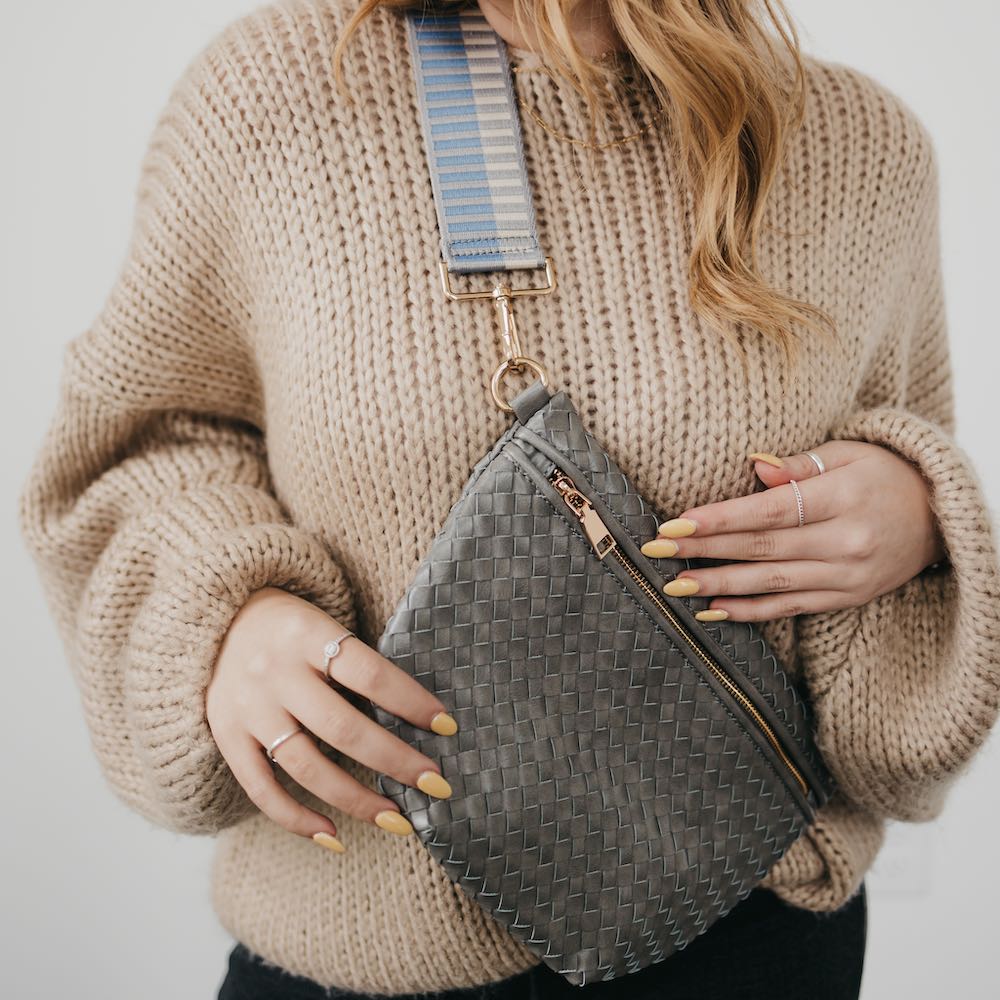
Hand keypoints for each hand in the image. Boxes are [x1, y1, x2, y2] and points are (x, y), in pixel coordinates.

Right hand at [205, 587, 457, 850]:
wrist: (213, 620)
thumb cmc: (288, 625)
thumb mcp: (321, 624)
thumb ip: (355, 662)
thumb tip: (417, 715)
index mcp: (306, 634)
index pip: (369, 674)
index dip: (411, 702)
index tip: (448, 727)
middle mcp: (275, 673)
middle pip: (343, 728)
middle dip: (396, 762)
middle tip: (438, 785)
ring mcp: (248, 709)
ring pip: (307, 767)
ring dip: (357, 801)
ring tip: (399, 820)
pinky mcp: (227, 736)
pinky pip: (262, 789)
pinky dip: (298, 819)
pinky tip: (335, 838)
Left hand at [640, 442, 945, 621]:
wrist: (940, 518)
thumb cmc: (883, 475)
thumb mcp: (848, 454)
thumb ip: (800, 465)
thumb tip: (756, 467)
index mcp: (844, 497)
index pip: (770, 511)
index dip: (720, 519)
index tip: (676, 522)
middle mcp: (846, 541)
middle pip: (762, 547)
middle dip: (704, 550)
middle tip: (657, 549)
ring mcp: (847, 576)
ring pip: (771, 583)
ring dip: (718, 585)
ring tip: (675, 585)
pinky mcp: (845, 598)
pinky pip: (790, 607)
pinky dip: (750, 611)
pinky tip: (713, 611)